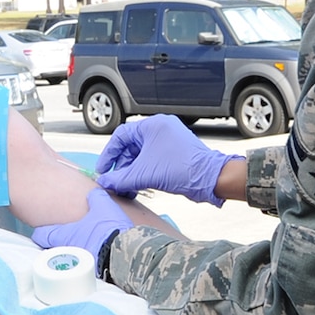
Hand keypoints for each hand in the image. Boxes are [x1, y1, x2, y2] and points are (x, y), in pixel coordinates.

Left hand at [30, 186, 132, 259]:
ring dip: (73, 252)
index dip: (40, 232)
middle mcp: (67, 252)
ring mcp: (78, 264)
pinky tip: (98, 254)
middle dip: (57, 243)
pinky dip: (88, 260)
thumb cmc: (110, 230)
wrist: (127, 253)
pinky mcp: (92, 273)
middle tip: (65, 236)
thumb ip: (95, 198)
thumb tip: (93, 194)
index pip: (40, 236)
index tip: (42, 230)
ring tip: (84, 245)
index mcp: (64, 236)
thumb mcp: (103, 206)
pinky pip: (84, 265)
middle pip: (53, 248)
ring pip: (69, 257)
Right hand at [96, 114, 231, 206]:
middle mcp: (160, 129)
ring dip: (131, 172)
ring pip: (141, 155)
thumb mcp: (144, 175)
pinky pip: (152, 159)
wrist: (212, 178)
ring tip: (126, 188)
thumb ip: (120, 179)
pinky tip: (137, 186)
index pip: (120, 136)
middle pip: (130, 146)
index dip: (108, 154)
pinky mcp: (174, 152)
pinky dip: (143, 172)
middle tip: (114, 182)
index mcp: (153, 125)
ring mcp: (168, 140)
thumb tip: (103, 184)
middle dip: (120, 166)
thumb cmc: (182, 170)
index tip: (103, 170)